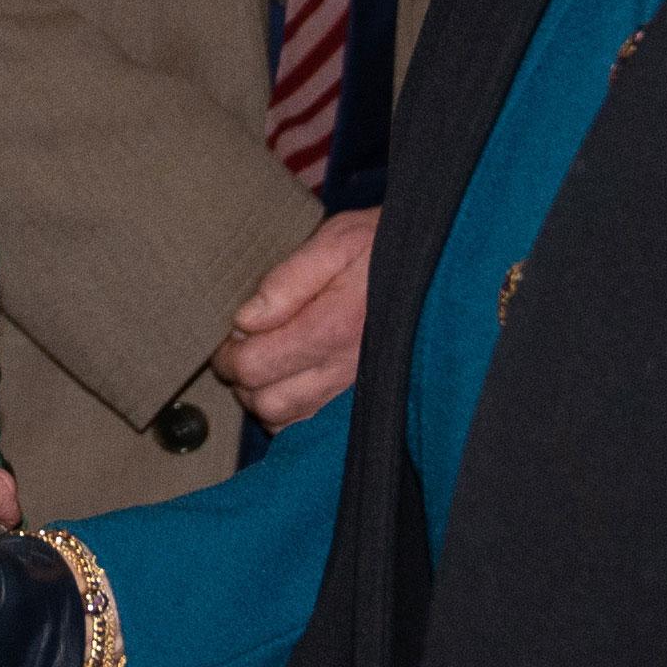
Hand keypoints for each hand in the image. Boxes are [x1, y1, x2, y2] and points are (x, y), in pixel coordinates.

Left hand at [210, 207, 373, 428]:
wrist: (439, 265)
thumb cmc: (382, 247)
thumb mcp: (336, 241)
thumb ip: (287, 280)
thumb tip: (244, 319)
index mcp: (332, 327)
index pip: (256, 364)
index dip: (229, 354)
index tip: (227, 336)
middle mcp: (344, 368)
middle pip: (266, 401)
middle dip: (241, 379)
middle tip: (239, 350)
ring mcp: (355, 389)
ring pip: (287, 421)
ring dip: (263, 398)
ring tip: (262, 365)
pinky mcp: (365, 398)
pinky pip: (313, 425)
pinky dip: (290, 412)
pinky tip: (289, 382)